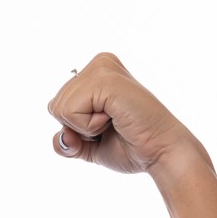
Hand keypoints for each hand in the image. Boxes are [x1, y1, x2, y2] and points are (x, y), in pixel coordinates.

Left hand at [47, 52, 203, 175]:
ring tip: (115, 121)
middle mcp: (99, 63)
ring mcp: (102, 68)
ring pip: (60, 108)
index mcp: (95, 72)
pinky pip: (70, 111)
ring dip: (85, 128)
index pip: (56, 104)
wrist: (161, 154)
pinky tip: (115, 119)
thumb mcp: (86, 145)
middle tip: (112, 125)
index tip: (107, 126)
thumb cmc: (131, 147)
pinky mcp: (106, 80)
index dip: (75, 128)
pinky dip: (89, 127)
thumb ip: (65, 141)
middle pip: (54, 105)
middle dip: (78, 128)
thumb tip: (62, 137)